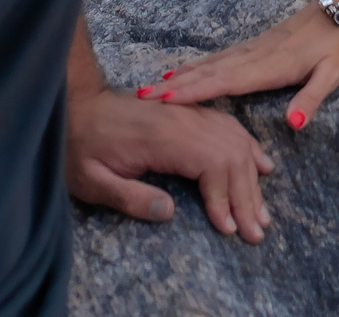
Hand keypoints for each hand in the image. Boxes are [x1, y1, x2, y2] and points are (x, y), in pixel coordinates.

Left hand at [65, 78, 272, 241]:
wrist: (76, 106)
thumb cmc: (80, 147)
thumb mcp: (91, 180)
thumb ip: (128, 197)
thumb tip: (170, 213)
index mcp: (162, 137)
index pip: (210, 164)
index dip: (223, 199)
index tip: (228, 229)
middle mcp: (183, 120)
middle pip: (229, 155)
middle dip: (246, 196)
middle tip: (256, 232)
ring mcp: (188, 114)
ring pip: (234, 141)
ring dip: (251, 177)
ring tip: (262, 212)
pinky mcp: (189, 113)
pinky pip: (229, 127)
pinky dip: (248, 147)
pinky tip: (261, 164)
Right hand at [147, 3, 338, 130]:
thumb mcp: (333, 76)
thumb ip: (311, 99)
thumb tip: (294, 125)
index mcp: (270, 67)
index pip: (226, 82)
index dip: (195, 92)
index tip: (165, 100)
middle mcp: (254, 56)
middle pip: (209, 72)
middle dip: (176, 86)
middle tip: (143, 98)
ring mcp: (252, 49)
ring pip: (210, 64)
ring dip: (181, 76)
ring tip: (152, 88)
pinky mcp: (254, 46)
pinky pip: (219, 58)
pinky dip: (197, 66)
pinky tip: (184, 71)